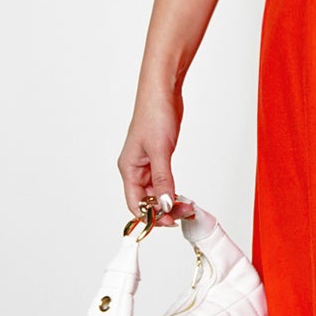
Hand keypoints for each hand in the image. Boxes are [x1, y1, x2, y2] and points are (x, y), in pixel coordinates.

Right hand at [117, 84, 191, 224]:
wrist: (163, 93)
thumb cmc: (154, 115)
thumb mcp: (161, 151)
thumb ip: (163, 179)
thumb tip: (165, 204)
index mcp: (129, 168)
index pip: (135, 203)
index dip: (150, 216)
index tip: (169, 221)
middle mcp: (135, 169)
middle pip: (146, 200)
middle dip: (163, 209)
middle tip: (184, 213)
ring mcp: (147, 164)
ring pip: (156, 192)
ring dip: (170, 201)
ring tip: (187, 206)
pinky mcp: (158, 158)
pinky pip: (163, 181)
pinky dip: (172, 190)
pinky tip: (182, 195)